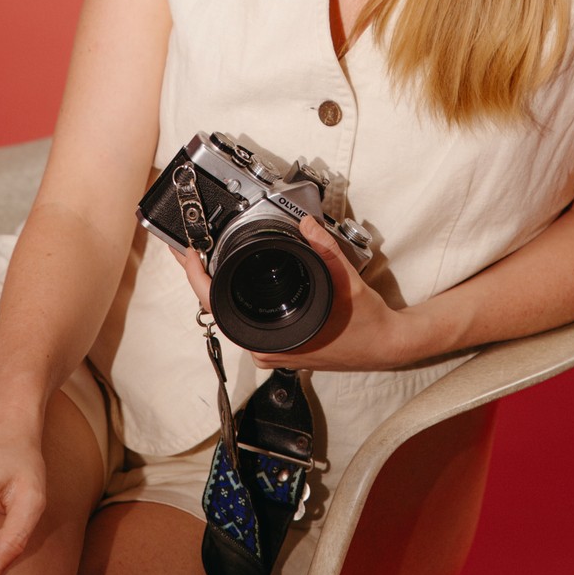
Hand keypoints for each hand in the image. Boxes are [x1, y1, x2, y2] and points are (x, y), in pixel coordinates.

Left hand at [176, 215, 408, 372]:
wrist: (384, 345)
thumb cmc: (364, 324)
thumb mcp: (344, 281)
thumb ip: (325, 249)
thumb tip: (306, 224)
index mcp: (272, 339)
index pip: (219, 308)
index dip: (197, 279)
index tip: (189, 255)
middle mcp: (266, 349)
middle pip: (220, 310)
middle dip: (203, 278)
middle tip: (191, 250)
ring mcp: (271, 350)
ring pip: (233, 316)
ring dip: (220, 289)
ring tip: (206, 262)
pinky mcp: (279, 346)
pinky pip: (248, 320)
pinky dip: (239, 299)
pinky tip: (235, 282)